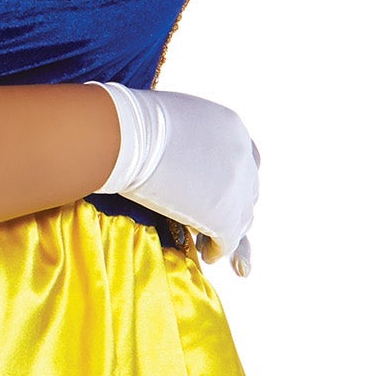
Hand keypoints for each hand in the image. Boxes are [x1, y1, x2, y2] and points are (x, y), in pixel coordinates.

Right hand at [90, 84, 259, 275]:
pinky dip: (218, 249)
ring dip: (225, 231)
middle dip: (231, 206)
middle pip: (247, 190)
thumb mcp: (173, 121)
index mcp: (231, 128)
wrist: (128, 137)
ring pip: (242, 218)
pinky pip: (228, 241)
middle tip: (209, 220)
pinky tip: (207, 255)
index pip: (243, 159)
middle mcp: (243, 156)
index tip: (212, 191)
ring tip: (206, 243)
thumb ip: (187, 139)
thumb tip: (172, 153)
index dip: (229, 179)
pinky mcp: (225, 217)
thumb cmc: (133, 123)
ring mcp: (238, 188)